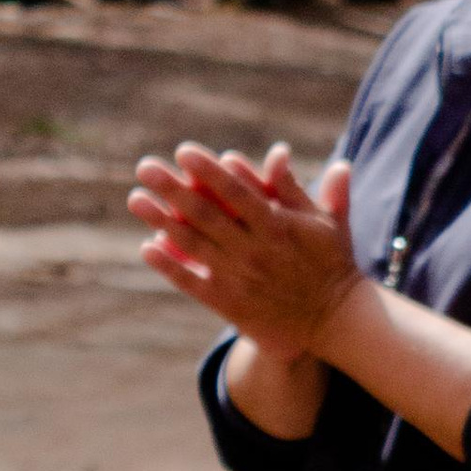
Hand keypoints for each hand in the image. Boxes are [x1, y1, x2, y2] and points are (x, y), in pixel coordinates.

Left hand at [129, 143, 365, 359]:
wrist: (334, 320)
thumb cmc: (331, 264)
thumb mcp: (327, 222)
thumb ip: (297, 188)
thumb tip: (280, 151)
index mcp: (278, 226)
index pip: (236, 192)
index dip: (208, 170)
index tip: (183, 151)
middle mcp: (254, 251)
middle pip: (205, 214)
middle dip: (172, 189)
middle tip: (144, 166)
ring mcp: (239, 278)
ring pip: (192, 245)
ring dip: (160, 221)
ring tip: (136, 198)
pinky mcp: (230, 304)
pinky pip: (192, 283)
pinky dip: (169, 266)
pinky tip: (147, 247)